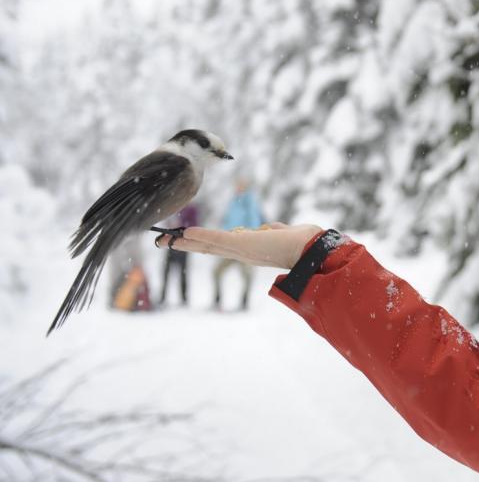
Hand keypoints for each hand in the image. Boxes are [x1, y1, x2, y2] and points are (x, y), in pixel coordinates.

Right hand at [160, 223, 323, 268]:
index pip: (219, 247)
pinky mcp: (242, 245)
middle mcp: (242, 253)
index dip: (200, 244)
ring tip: (167, 240)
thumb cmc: (300, 241)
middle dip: (185, 245)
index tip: (184, 240)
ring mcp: (241, 250)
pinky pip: (216, 239)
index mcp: (248, 251)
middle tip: (163, 243)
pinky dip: (200, 236)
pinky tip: (185, 234)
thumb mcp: (281, 232)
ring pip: (207, 245)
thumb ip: (272, 230)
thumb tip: (271, 228)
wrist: (311, 250)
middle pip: (207, 249)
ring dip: (186, 242)